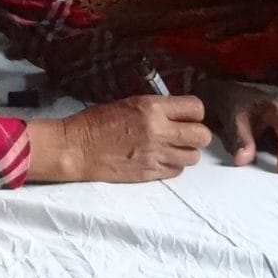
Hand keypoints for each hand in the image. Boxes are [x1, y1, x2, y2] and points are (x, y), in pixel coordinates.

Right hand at [27, 95, 211, 182]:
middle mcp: (158, 130)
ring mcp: (156, 154)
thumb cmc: (96, 122)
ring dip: (185, 152)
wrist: (76, 148)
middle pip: (202, 136)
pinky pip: (177, 171)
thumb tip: (177, 114)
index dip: (194, 113)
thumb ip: (156, 109)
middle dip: (196, 135)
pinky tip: (158, 159)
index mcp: (151, 108)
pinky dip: (172, 166)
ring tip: (170, 149)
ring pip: (193, 157)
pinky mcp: (150, 172)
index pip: (196, 108)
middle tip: (183, 135)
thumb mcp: (128, 104)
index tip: (186, 116)